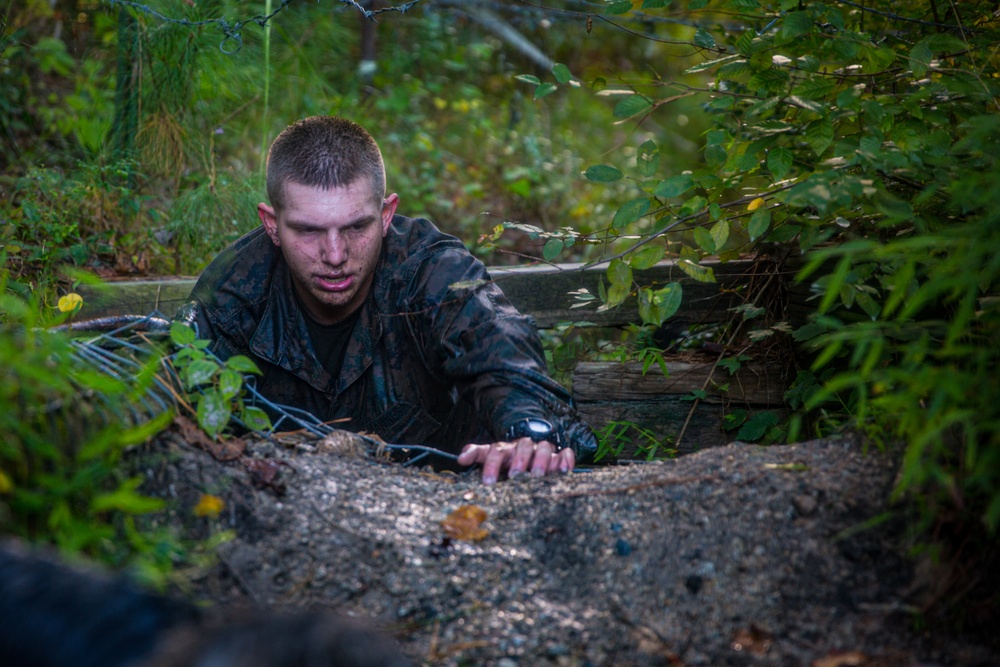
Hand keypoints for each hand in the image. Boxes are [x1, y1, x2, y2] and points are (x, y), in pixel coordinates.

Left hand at [458, 438, 574, 484]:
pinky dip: (565, 460)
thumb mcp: (488, 456)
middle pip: (523, 446)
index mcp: (505, 448)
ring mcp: (543, 450)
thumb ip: (476, 454)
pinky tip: (564, 471)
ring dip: (542, 460)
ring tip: (539, 476)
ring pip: (545, 447)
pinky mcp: (559, 455)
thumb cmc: (506, 460)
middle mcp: (525, 447)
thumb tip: (460, 458)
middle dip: (519, 461)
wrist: (528, 453)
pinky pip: (565, 453)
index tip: (487, 482)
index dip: (491, 466)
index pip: (496, 451)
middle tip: (516, 477)